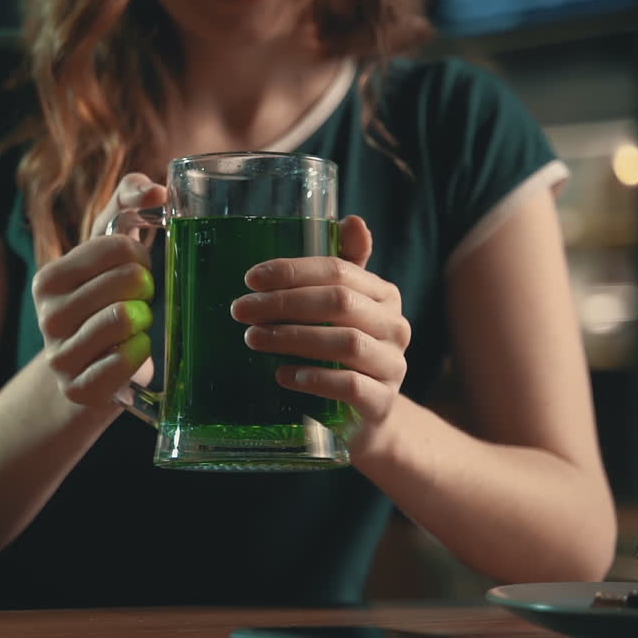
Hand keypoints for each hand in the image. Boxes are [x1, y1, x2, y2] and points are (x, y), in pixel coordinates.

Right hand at [31, 173, 164, 405]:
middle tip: (140, 301)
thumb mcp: (107, 255)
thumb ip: (127, 205)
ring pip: (125, 320)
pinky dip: (138, 355)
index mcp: (49, 279)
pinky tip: (131, 353)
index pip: (118, 246)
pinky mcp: (78, 390)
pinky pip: (125, 361)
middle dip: (147, 289)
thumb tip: (154, 188)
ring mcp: (60, 357)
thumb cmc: (104, 303)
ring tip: (136, 326)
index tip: (138, 270)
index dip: (141, 256)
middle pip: (128, 281)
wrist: (87, 373)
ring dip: (144, 322)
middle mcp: (47, 316)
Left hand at [229, 216, 410, 426]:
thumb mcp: (341, 310)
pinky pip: (349, 385)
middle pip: (339, 303)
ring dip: (292, 338)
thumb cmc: (342, 355)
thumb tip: (352, 220)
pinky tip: (282, 375)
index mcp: (384, 295)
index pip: (339, 271)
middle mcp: (395, 327)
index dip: (293, 271)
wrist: (363, 417)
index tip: (250, 279)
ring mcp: (393, 366)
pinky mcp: (382, 402)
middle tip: (241, 310)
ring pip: (345, 343)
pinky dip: (312, 378)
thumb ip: (342, 268)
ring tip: (253, 338)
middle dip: (284, 303)